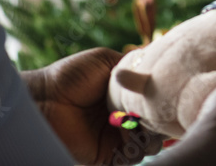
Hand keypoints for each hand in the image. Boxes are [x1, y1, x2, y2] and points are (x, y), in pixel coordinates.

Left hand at [23, 48, 162, 165]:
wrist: (45, 99)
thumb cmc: (71, 75)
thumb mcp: (106, 60)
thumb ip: (134, 63)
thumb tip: (158, 59)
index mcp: (126, 97)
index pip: (156, 104)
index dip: (165, 103)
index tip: (170, 98)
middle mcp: (124, 119)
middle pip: (156, 126)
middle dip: (161, 122)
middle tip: (157, 114)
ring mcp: (116, 138)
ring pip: (148, 144)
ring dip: (150, 137)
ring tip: (141, 125)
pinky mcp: (107, 156)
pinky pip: (131, 159)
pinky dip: (135, 150)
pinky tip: (128, 136)